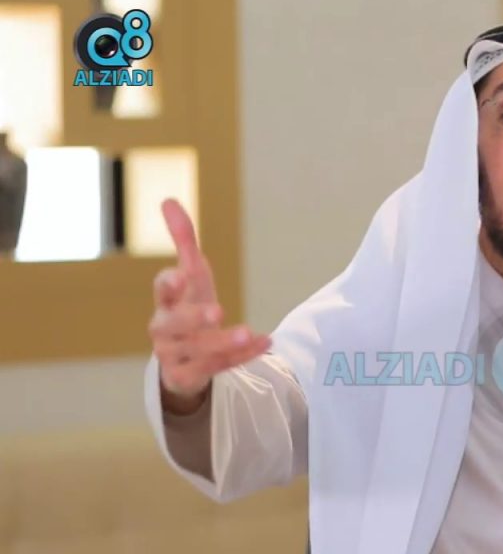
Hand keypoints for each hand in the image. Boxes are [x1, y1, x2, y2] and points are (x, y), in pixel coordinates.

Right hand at [148, 199, 270, 413]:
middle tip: (218, 310)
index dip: (169, 284)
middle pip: (171, 325)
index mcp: (165, 301)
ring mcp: (174, 356)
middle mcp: (164, 329)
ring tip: (250, 331)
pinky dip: (241, 357)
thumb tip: (168, 200)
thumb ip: (183, 240)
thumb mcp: (190, 275)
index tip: (180, 276)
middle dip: (192, 318)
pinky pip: (216, 369)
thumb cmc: (188, 308)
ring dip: (223, 342)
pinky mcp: (189, 377)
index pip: (162, 291)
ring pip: (196, 351)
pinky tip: (265, 342)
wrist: (183, 359)